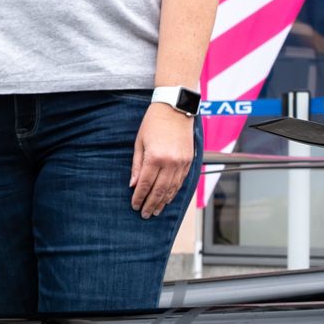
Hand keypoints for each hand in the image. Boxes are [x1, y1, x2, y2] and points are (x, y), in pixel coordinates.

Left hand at [130, 101, 194, 218]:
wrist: (175, 108)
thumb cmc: (153, 122)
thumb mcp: (139, 142)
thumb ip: (137, 165)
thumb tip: (133, 184)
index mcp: (155, 158)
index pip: (145, 184)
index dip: (139, 197)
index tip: (134, 206)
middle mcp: (170, 162)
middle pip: (159, 190)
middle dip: (151, 204)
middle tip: (145, 214)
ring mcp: (181, 162)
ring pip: (172, 188)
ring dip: (163, 201)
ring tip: (156, 211)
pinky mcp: (189, 160)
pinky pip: (181, 181)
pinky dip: (174, 191)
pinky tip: (168, 198)